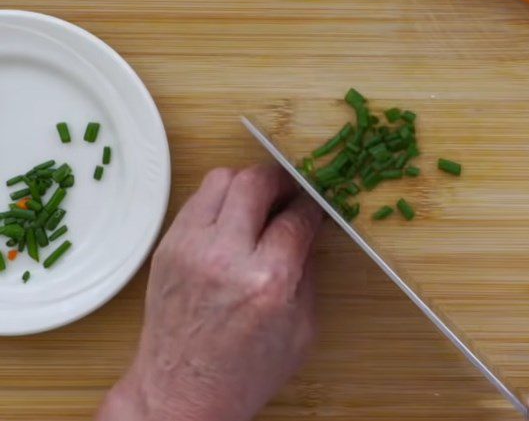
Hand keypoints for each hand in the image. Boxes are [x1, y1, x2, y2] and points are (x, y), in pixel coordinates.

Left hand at [97, 164, 322, 420]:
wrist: (180, 395)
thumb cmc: (246, 370)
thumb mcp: (302, 329)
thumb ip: (309, 271)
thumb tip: (309, 227)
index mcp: (268, 280)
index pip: (297, 216)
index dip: (312, 206)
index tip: (316, 206)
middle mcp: (226, 256)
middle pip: (256, 181)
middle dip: (281, 181)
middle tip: (288, 194)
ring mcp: (190, 248)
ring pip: (222, 178)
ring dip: (246, 184)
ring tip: (257, 204)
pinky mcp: (167, 247)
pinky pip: (197, 199)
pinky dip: (219, 200)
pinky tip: (230, 221)